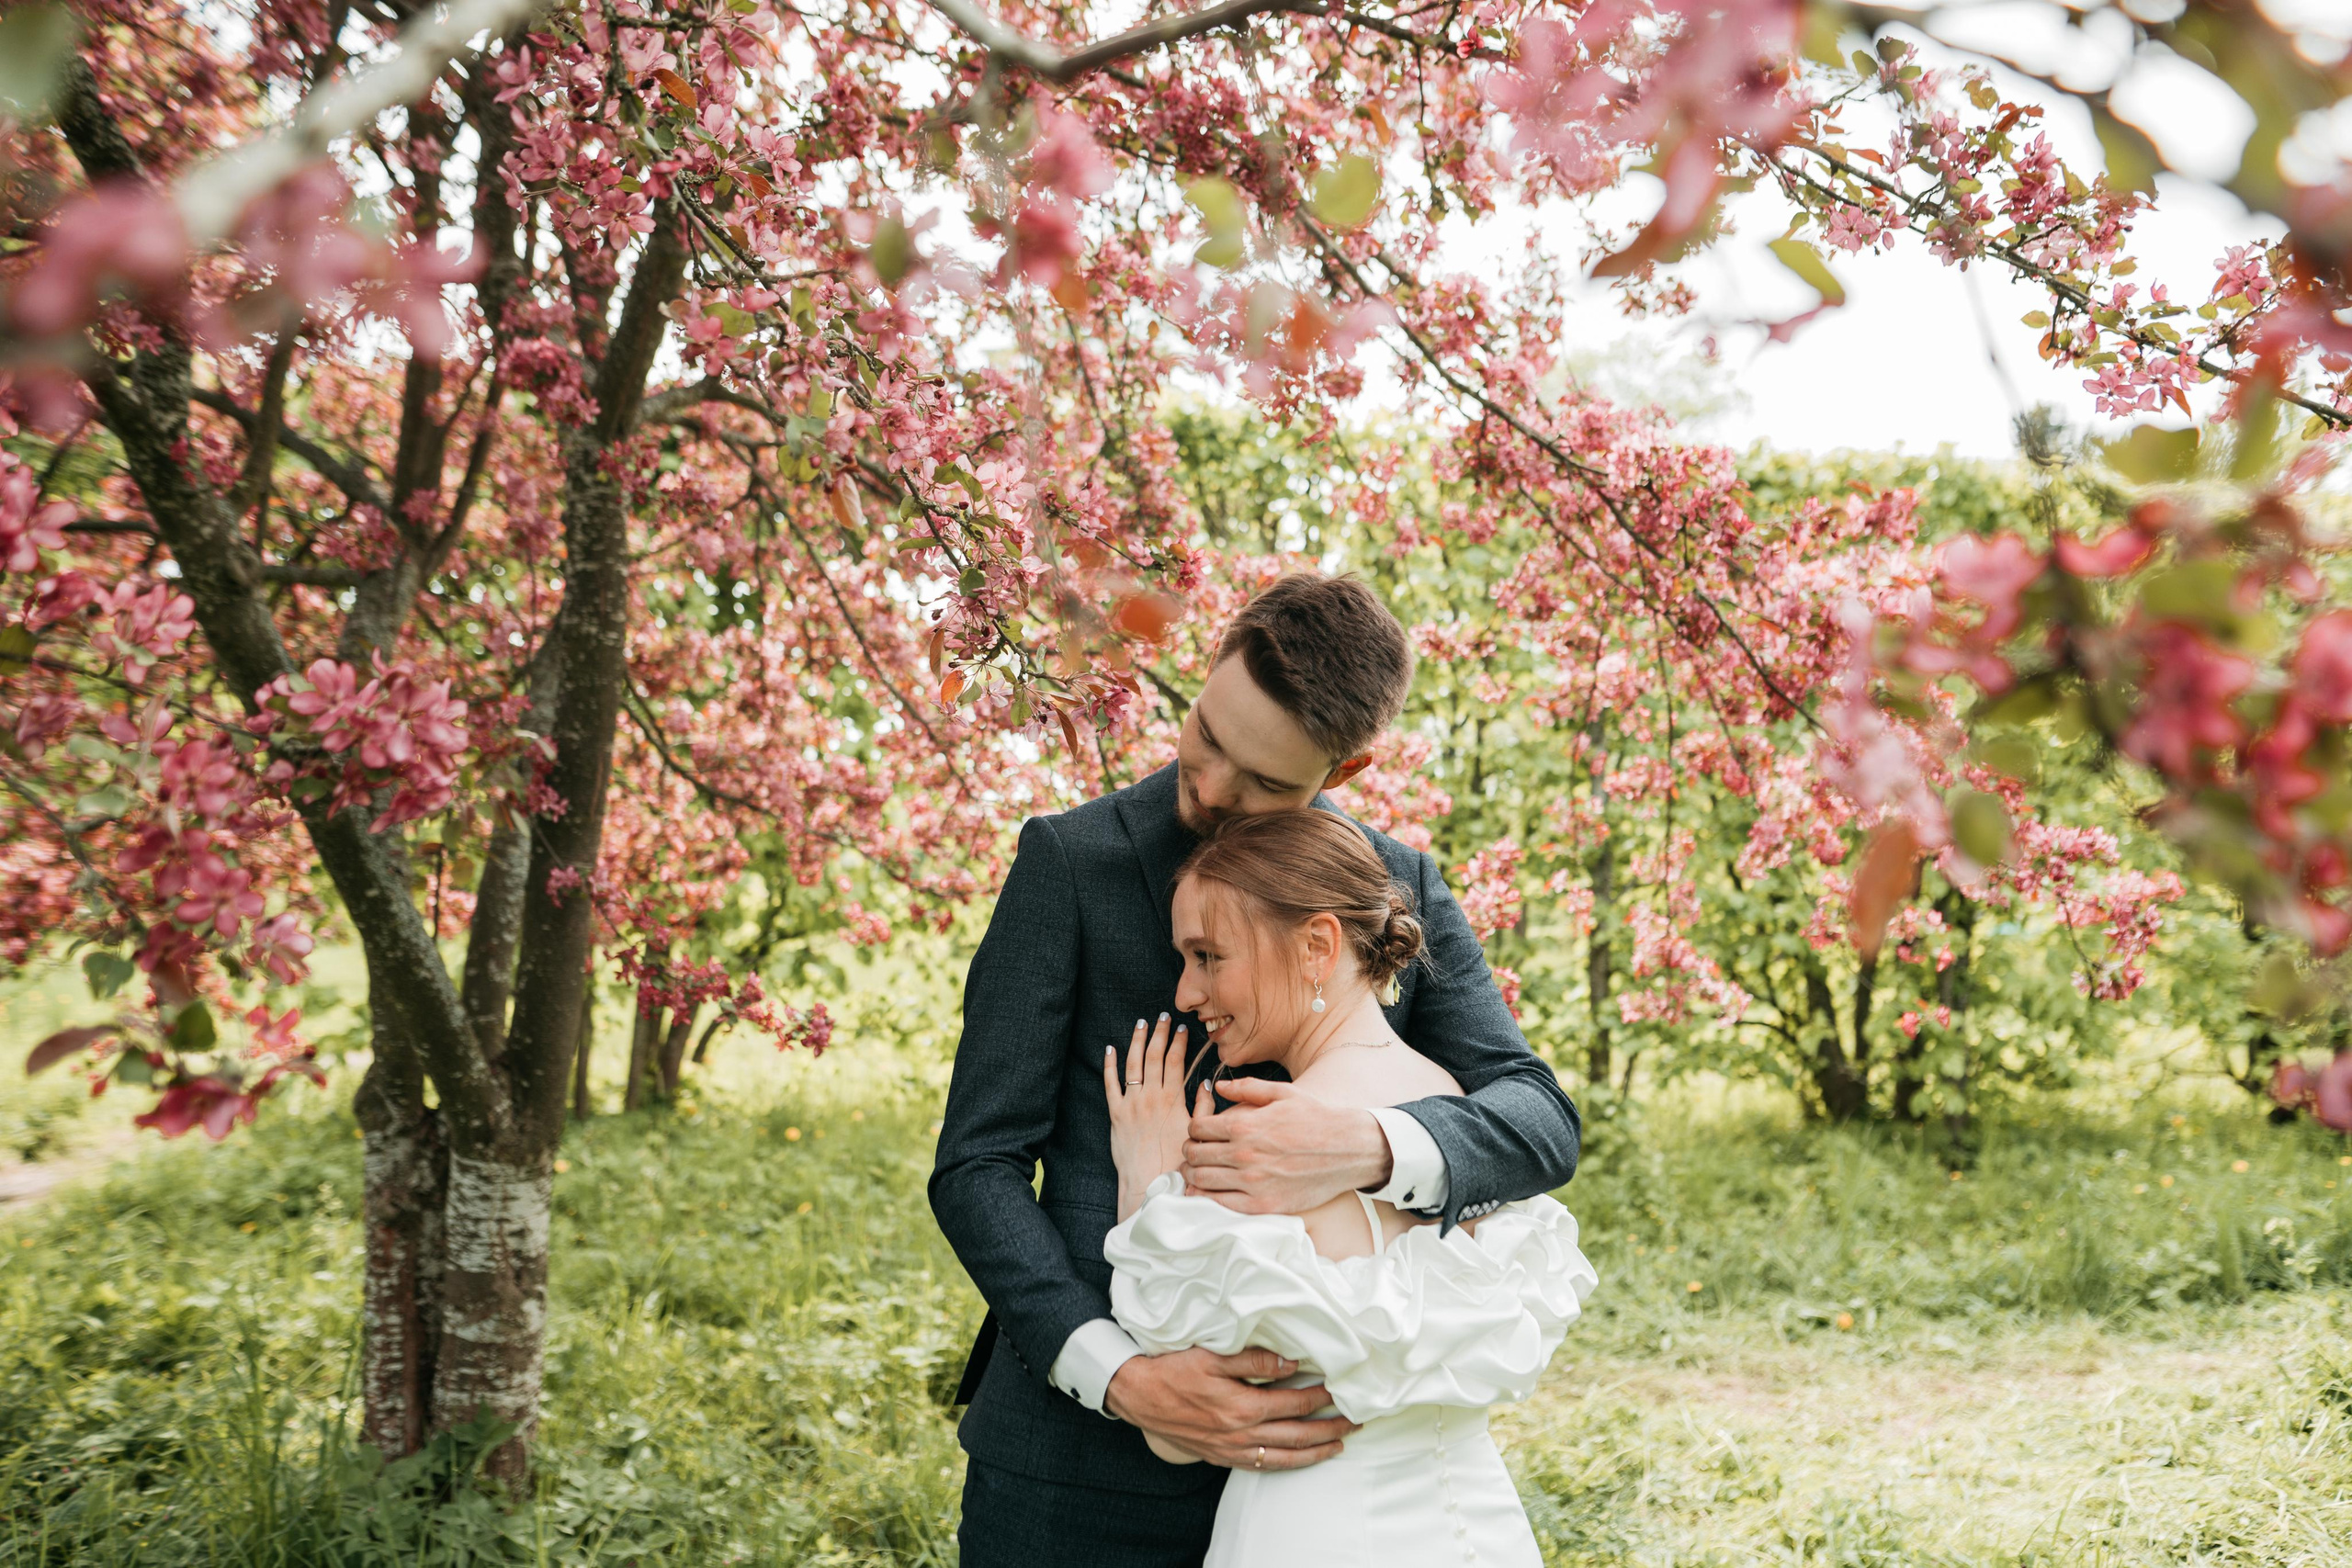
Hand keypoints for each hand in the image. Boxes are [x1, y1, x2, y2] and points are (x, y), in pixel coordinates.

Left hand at [1104, 1015, 1191, 1219]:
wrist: (1148, 1183)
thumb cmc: (1175, 1163)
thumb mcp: (1195, 1133)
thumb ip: (1202, 1108)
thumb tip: (1204, 1084)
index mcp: (1172, 1100)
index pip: (1175, 1061)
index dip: (1178, 1042)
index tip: (1181, 1029)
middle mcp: (1151, 1097)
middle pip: (1154, 1056)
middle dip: (1159, 1033)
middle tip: (1162, 1016)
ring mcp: (1131, 1103)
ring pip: (1133, 1064)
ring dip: (1137, 1041)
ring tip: (1140, 1024)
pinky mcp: (1115, 1114)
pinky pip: (1110, 1084)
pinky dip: (1110, 1065)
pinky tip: (1110, 1050)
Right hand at [1105, 1346, 1355, 1470]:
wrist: (1137, 1395)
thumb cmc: (1172, 1370)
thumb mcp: (1211, 1355)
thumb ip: (1253, 1359)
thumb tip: (1291, 1363)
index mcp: (1242, 1407)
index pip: (1295, 1403)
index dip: (1322, 1398)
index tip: (1343, 1390)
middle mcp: (1241, 1434)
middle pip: (1298, 1434)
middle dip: (1331, 1428)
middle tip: (1357, 1421)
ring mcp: (1232, 1449)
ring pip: (1284, 1456)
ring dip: (1316, 1451)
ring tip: (1340, 1445)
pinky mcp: (1221, 1456)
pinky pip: (1262, 1466)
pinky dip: (1287, 1464)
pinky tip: (1299, 1459)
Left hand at [1181, 1076, 1391, 1214]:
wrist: (1349, 1149)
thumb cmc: (1317, 1118)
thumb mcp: (1283, 1093)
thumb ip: (1247, 1088)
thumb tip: (1216, 1086)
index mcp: (1245, 1124)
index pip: (1197, 1128)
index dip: (1194, 1129)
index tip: (1200, 1132)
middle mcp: (1244, 1154)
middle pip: (1195, 1154)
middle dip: (1190, 1151)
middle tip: (1194, 1152)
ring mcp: (1253, 1182)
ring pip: (1202, 1180)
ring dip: (1193, 1175)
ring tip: (1197, 1172)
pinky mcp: (1263, 1205)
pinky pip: (1220, 1205)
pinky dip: (1207, 1198)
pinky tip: (1207, 1193)